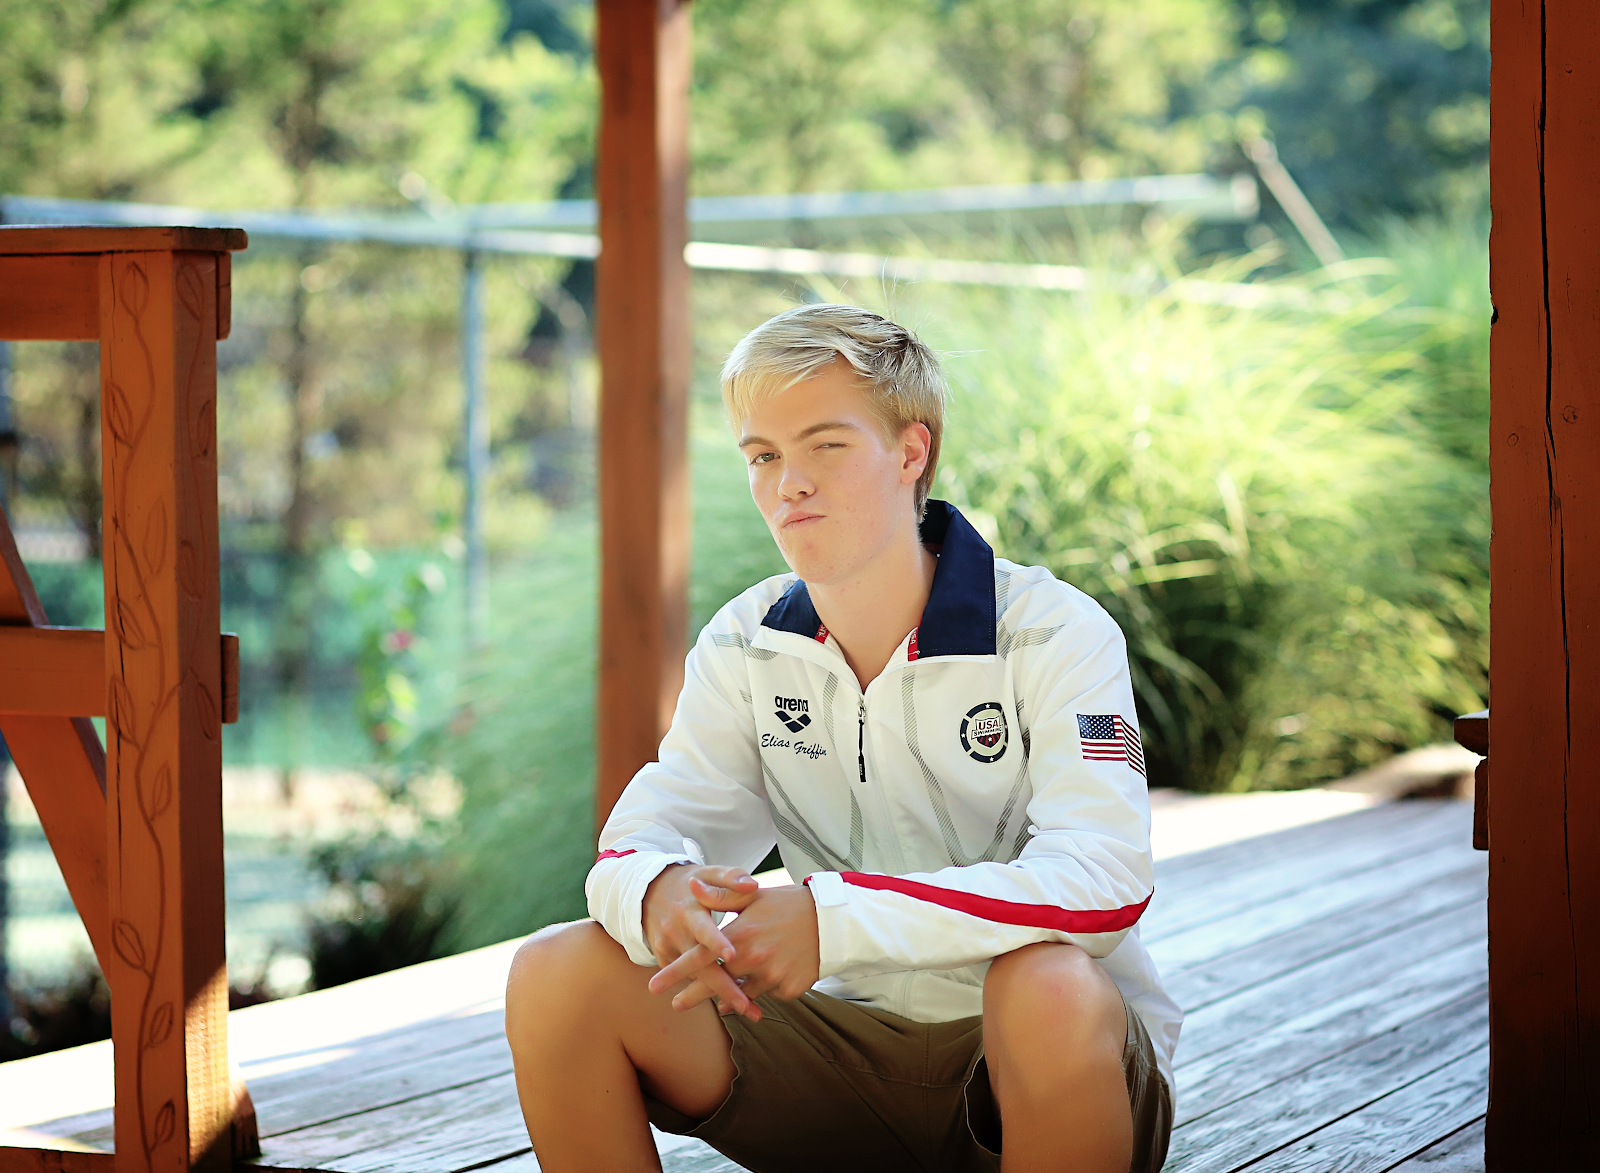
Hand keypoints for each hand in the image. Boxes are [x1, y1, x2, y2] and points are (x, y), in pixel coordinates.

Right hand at [642, 864, 760, 1016]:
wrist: (648, 891)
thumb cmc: (689, 882)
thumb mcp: (707, 872)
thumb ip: (730, 877)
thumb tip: (753, 884)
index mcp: (690, 910)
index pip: (703, 928)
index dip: (716, 942)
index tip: (732, 955)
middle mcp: (677, 932)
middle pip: (700, 965)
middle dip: (723, 987)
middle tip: (746, 1005)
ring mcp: (668, 948)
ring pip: (695, 977)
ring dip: (720, 994)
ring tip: (749, 1009)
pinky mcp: (664, 959)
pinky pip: (689, 978)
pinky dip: (707, 989)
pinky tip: (731, 1000)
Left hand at [650, 885, 819, 1019]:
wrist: (831, 922)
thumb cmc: (787, 905)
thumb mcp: (752, 897)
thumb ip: (719, 897)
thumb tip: (692, 886)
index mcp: (742, 934)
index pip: (701, 956)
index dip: (676, 972)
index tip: (654, 985)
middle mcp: (755, 958)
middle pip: (716, 983)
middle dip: (693, 995)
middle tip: (675, 1004)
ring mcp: (773, 976)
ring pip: (742, 994)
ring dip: (729, 996)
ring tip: (718, 999)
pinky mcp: (790, 989)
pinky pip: (767, 995)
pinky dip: (759, 991)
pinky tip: (760, 984)